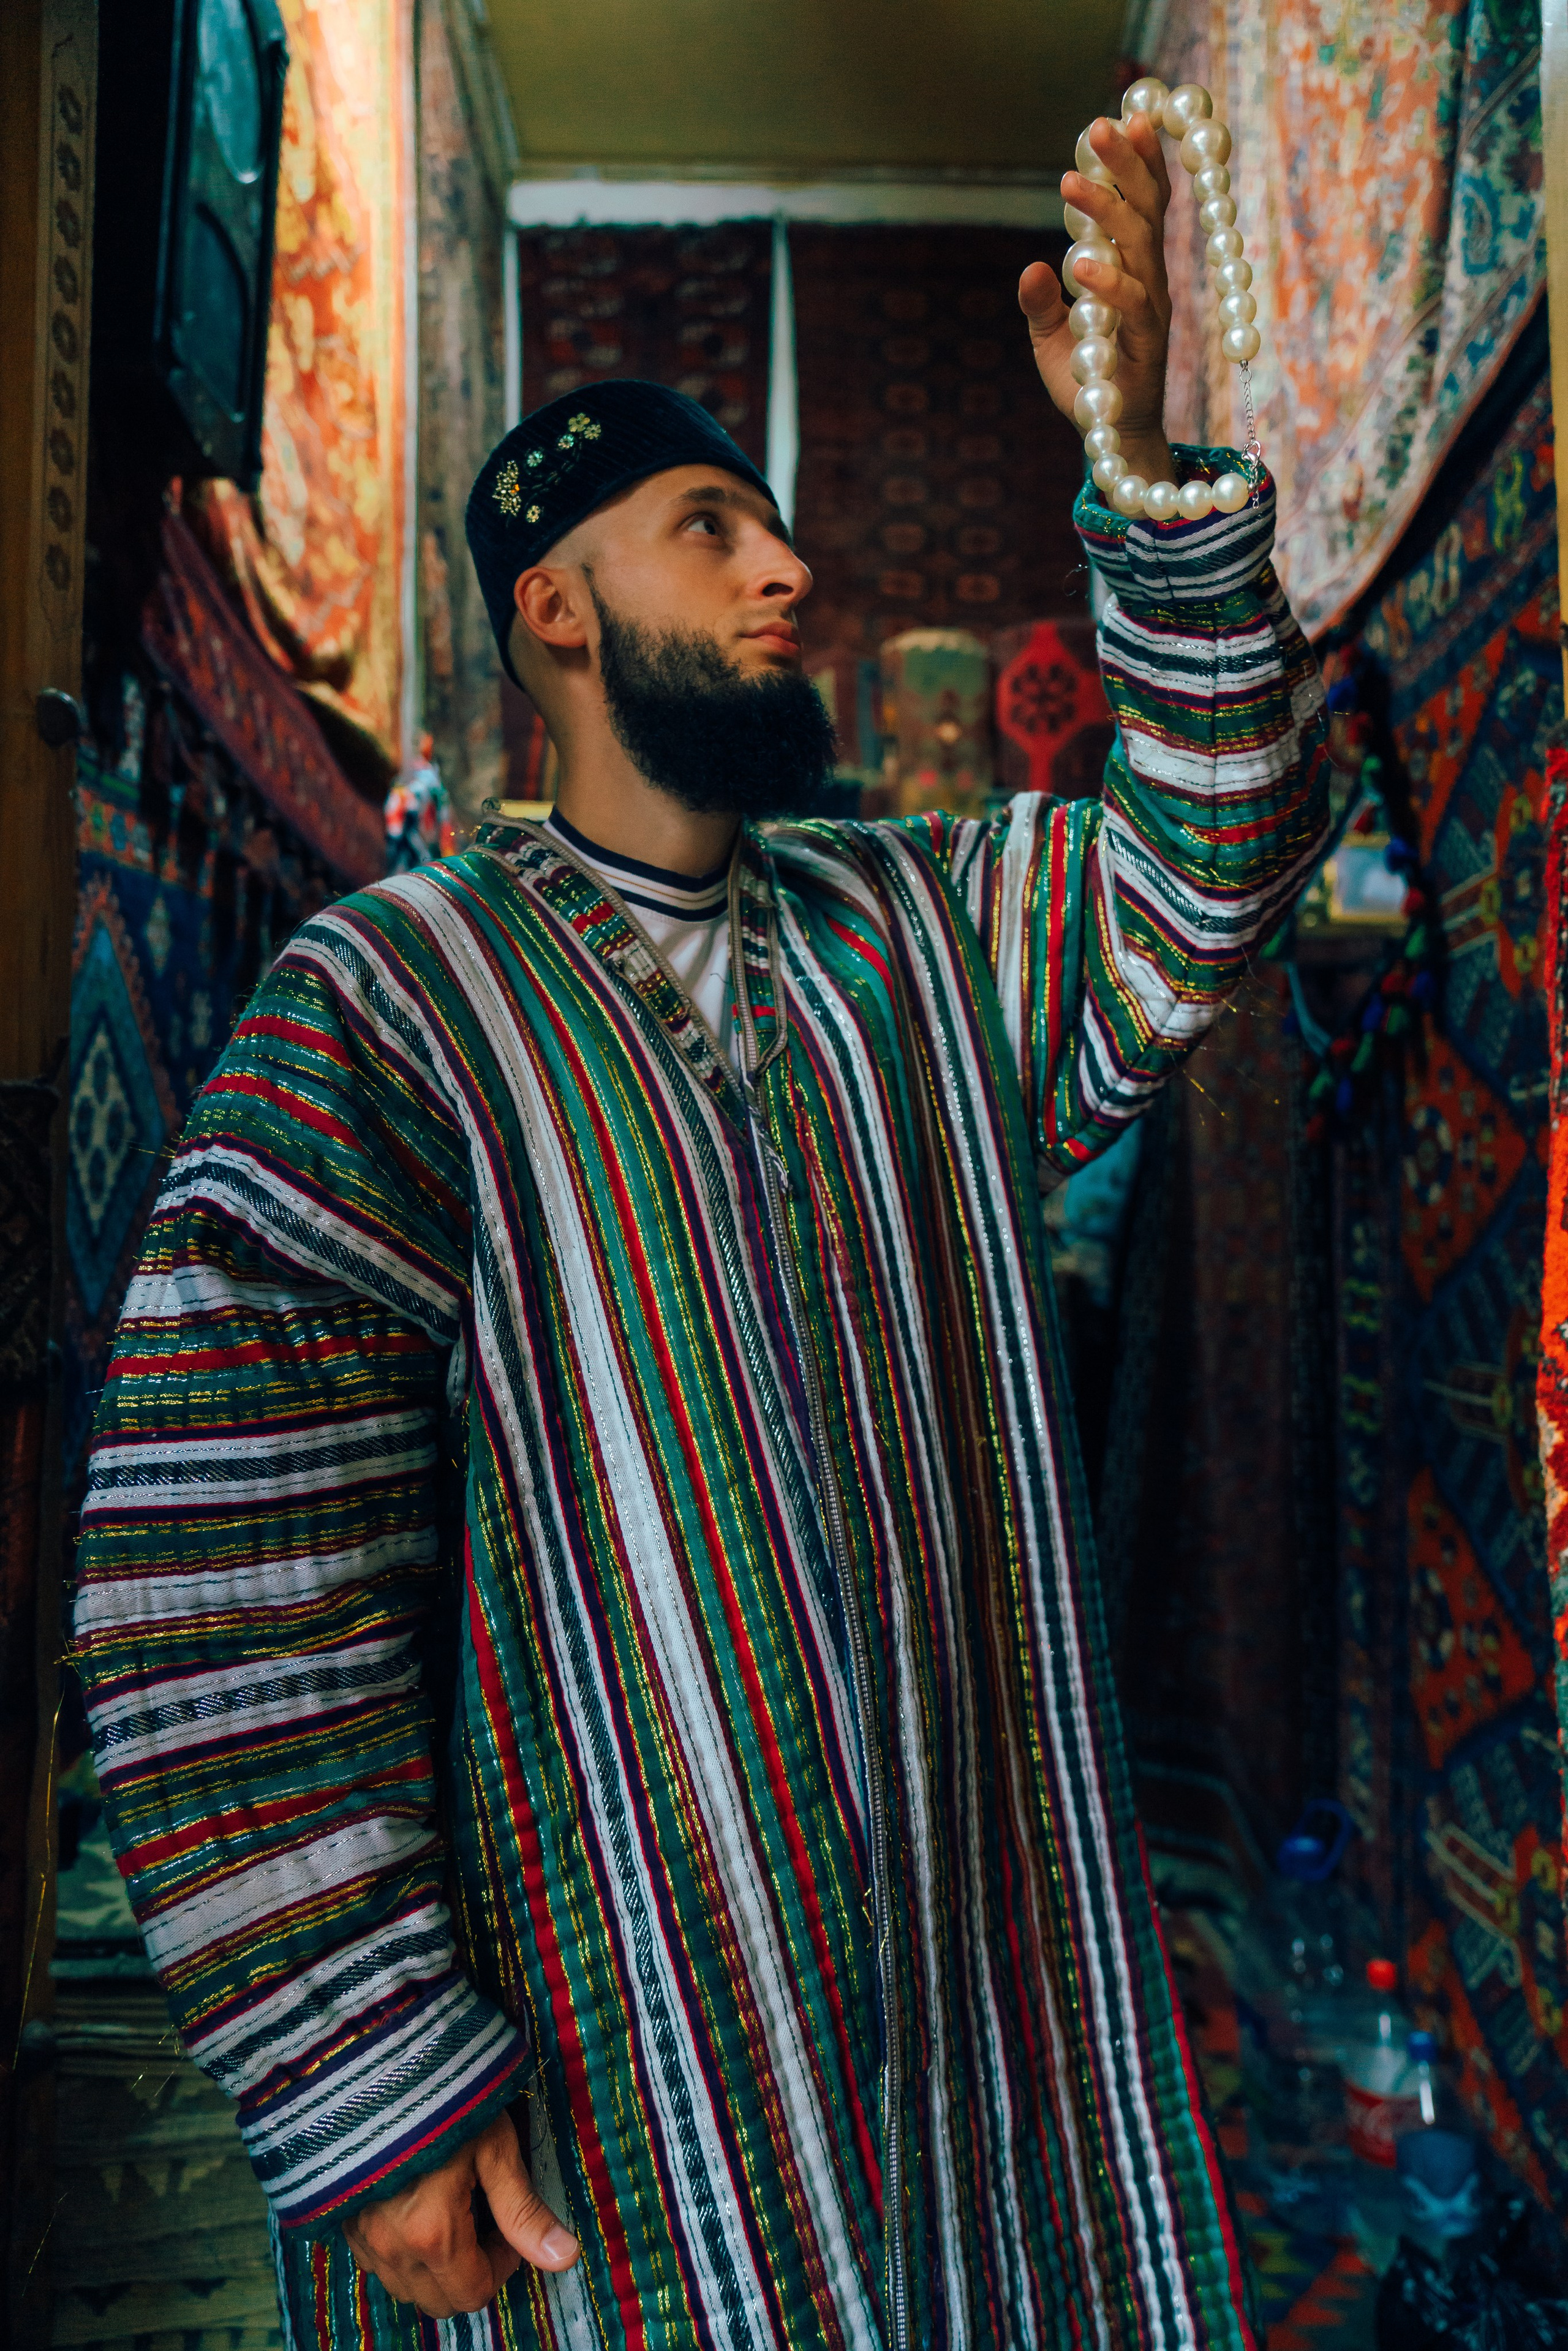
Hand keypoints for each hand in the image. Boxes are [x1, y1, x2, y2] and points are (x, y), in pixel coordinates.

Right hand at [345, 2109, 578, 2317]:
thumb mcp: (494, 2147)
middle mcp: (391, 2248)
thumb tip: (565, 2257)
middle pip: (440, 2302)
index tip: (508, 2227)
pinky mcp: (345, 2223)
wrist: (379, 2067)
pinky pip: (378, 2266)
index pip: (474, 2293)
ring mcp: (362, 2238)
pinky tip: (417, 2211)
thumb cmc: (444, 2099)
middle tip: (484, 2221)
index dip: (502, 2266)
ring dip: (436, 2269)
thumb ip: (524, 2210)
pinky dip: (403, 2255)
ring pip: (407, 2289)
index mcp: (433, 2234)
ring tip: (452, 2213)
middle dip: (470, 2274)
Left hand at [1019, 111, 1175, 489]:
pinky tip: (1079, 263)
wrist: (1110, 438)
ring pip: (1138, 246)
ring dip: (1106, 210)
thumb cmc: (1087, 380)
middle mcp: (1150, 280)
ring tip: (1070, 182)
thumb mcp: (1051, 337)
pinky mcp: (1147, 343)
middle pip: (1145, 209)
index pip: (1143, 203)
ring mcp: (1152, 309)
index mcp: (1132, 269)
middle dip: (1124, 164)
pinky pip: (1131, 303)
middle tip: (1095, 127)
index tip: (1120, 118)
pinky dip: (1106, 281)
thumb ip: (1041, 302)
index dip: (1137, 160)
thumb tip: (1030, 266)